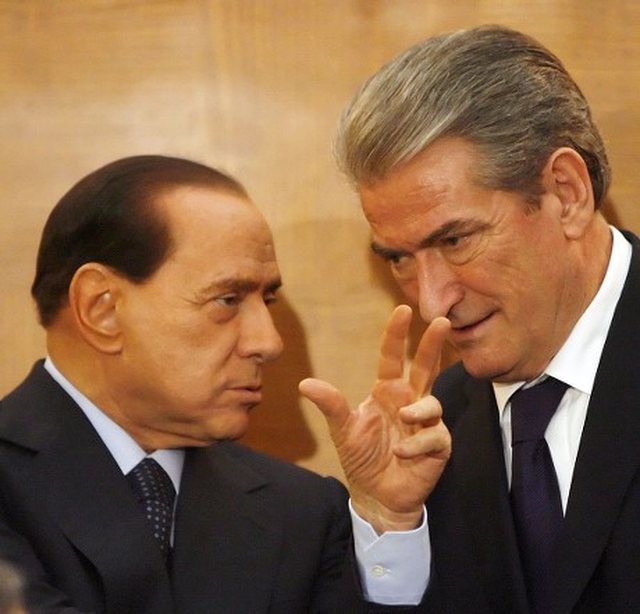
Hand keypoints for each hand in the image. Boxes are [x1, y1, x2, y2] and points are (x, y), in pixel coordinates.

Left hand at [299, 305, 450, 533]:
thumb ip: (330, 405)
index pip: (392, 358)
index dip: (396, 334)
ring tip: (404, 420)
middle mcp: (409, 401)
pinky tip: (402, 453)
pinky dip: (417, 443)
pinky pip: (434, 435)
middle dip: (432, 344)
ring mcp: (426, 422)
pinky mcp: (438, 445)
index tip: (402, 310)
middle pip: (425, 367)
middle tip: (442, 321)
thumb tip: (305, 384)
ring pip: (432, 402)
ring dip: (418, 410)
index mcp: (387, 392)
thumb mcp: (343, 429)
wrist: (376, 496)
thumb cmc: (361, 458)